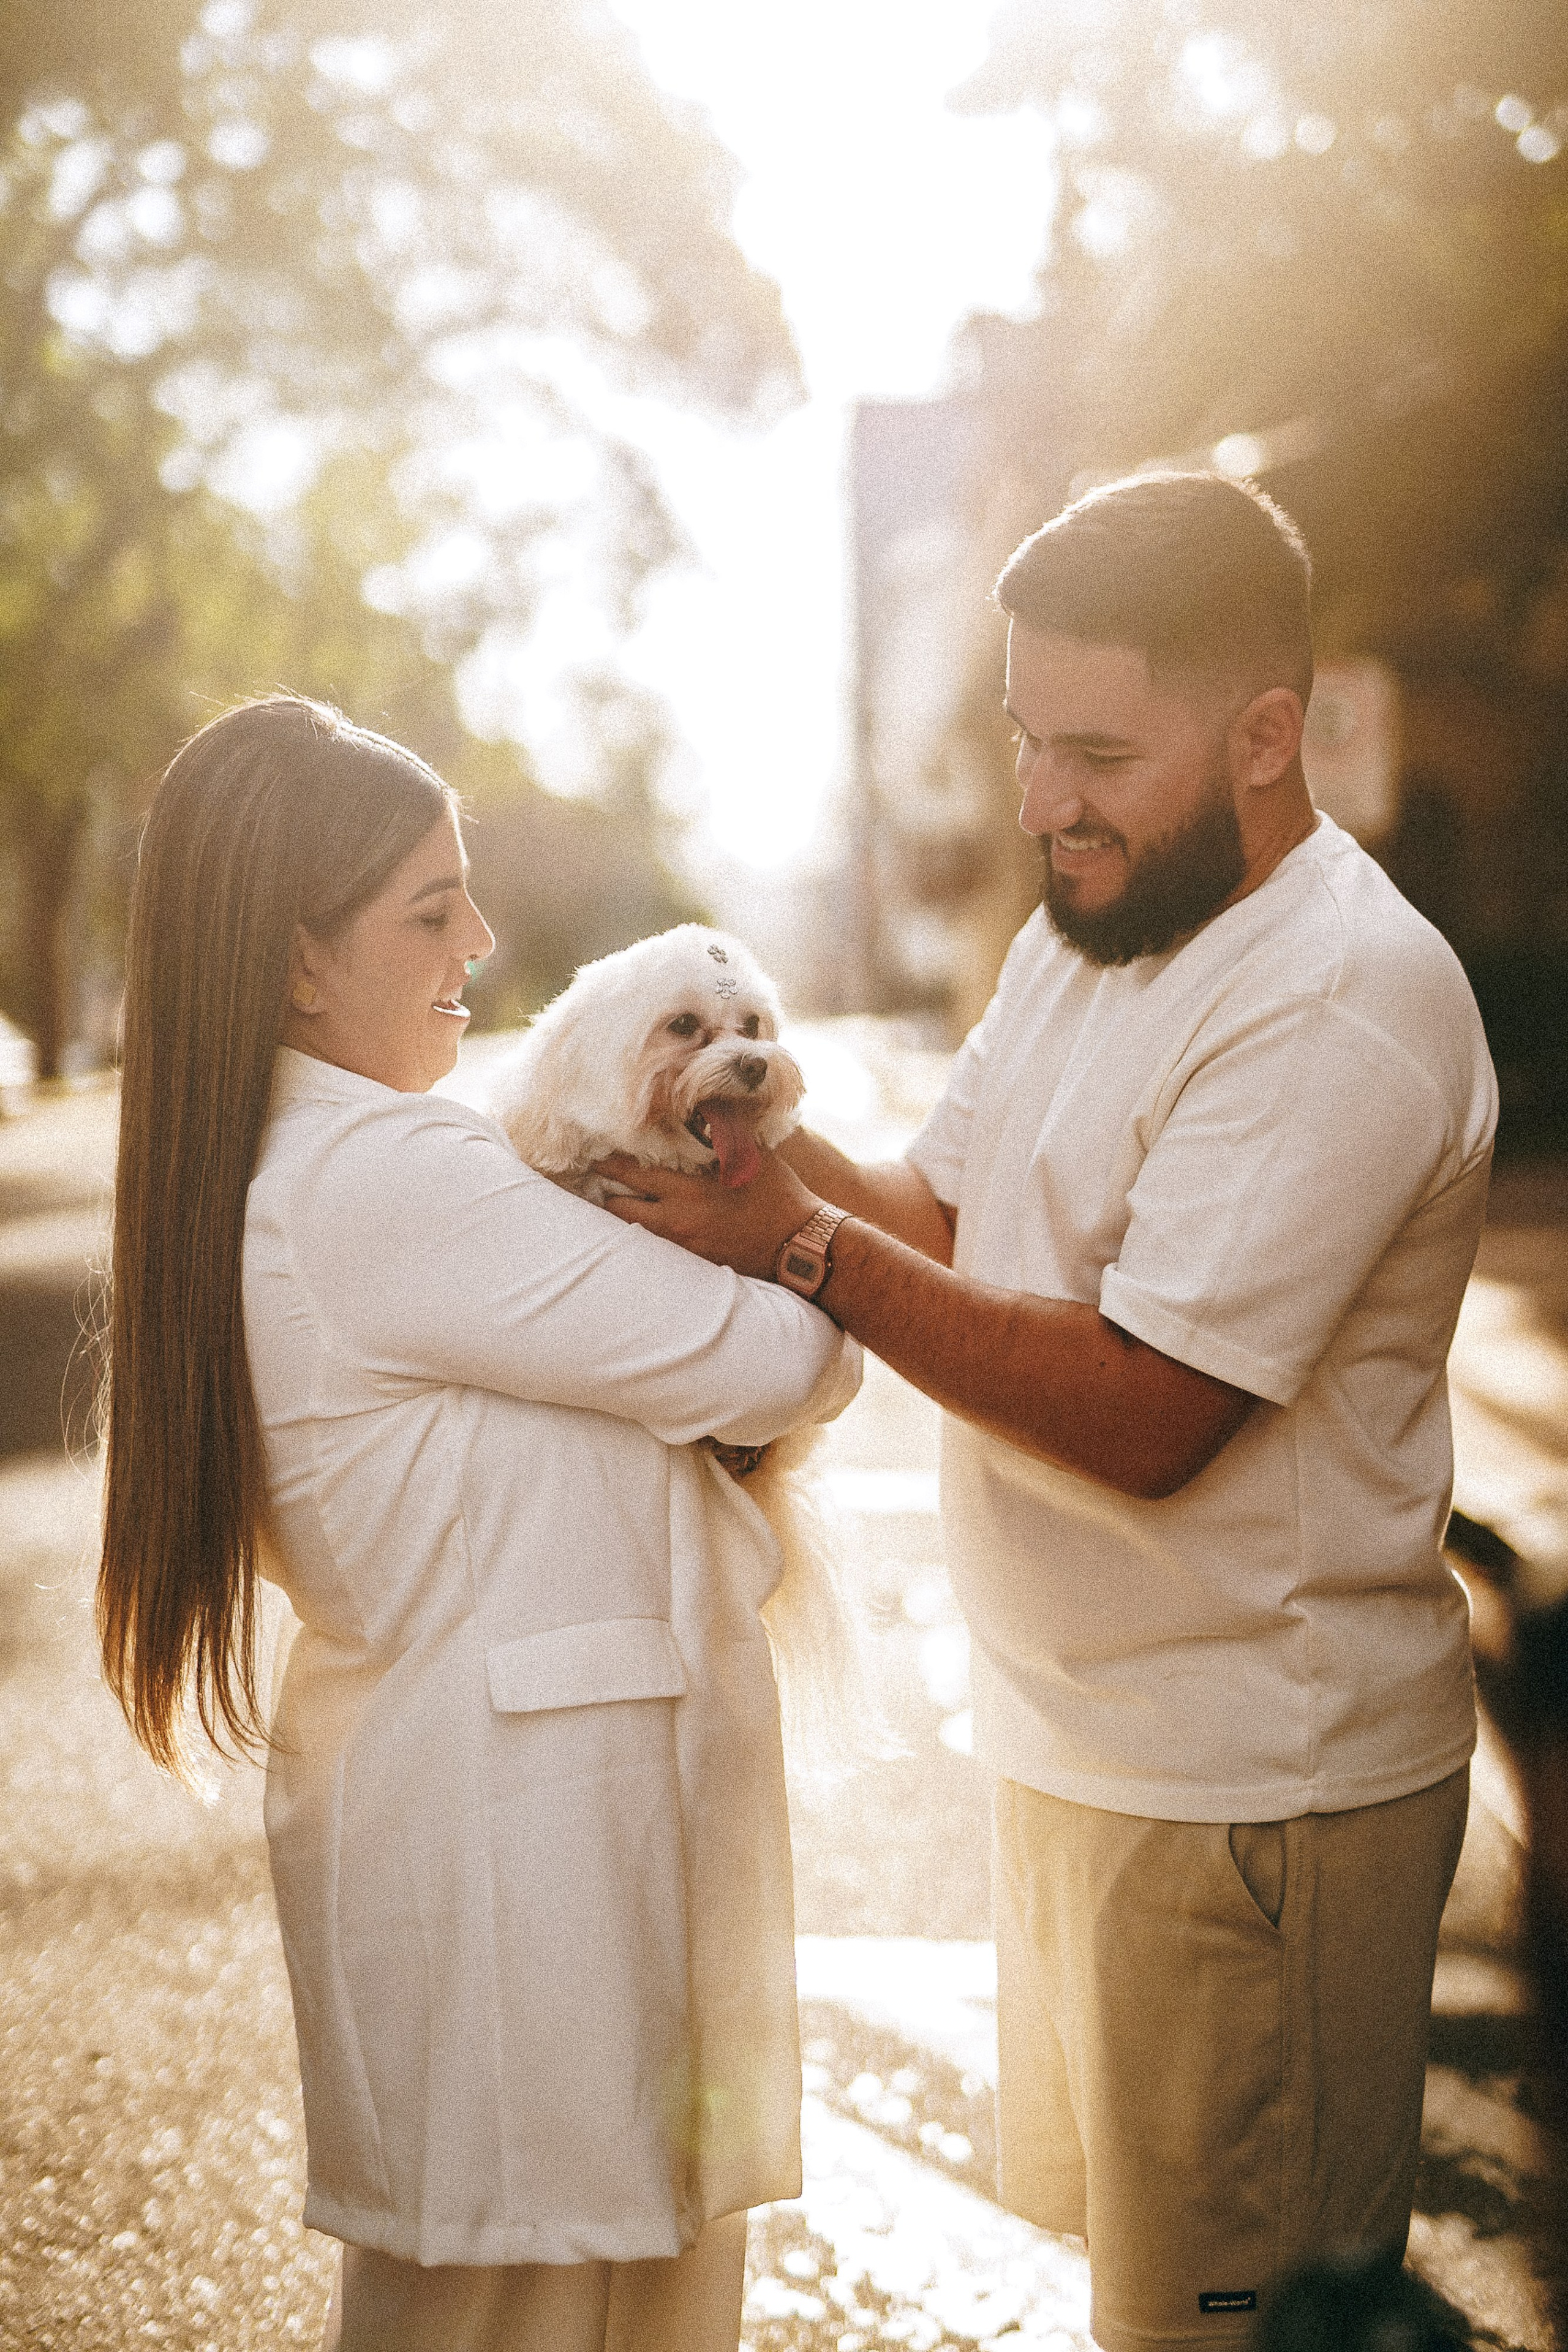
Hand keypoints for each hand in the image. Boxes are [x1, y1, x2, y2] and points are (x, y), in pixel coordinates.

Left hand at [593, 1146, 822, 1280]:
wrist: (799, 1245)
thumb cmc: (778, 1194)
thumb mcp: (751, 1154)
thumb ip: (722, 1130)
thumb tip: (703, 1103)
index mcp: (688, 1192)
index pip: (632, 1176)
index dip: (609, 1164)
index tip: (596, 1153)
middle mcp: (677, 1222)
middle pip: (619, 1211)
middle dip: (605, 1194)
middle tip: (596, 1179)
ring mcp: (682, 1247)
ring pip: (633, 1233)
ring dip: (623, 1216)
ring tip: (613, 1200)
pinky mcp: (693, 1262)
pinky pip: (655, 1248)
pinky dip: (645, 1233)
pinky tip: (646, 1223)